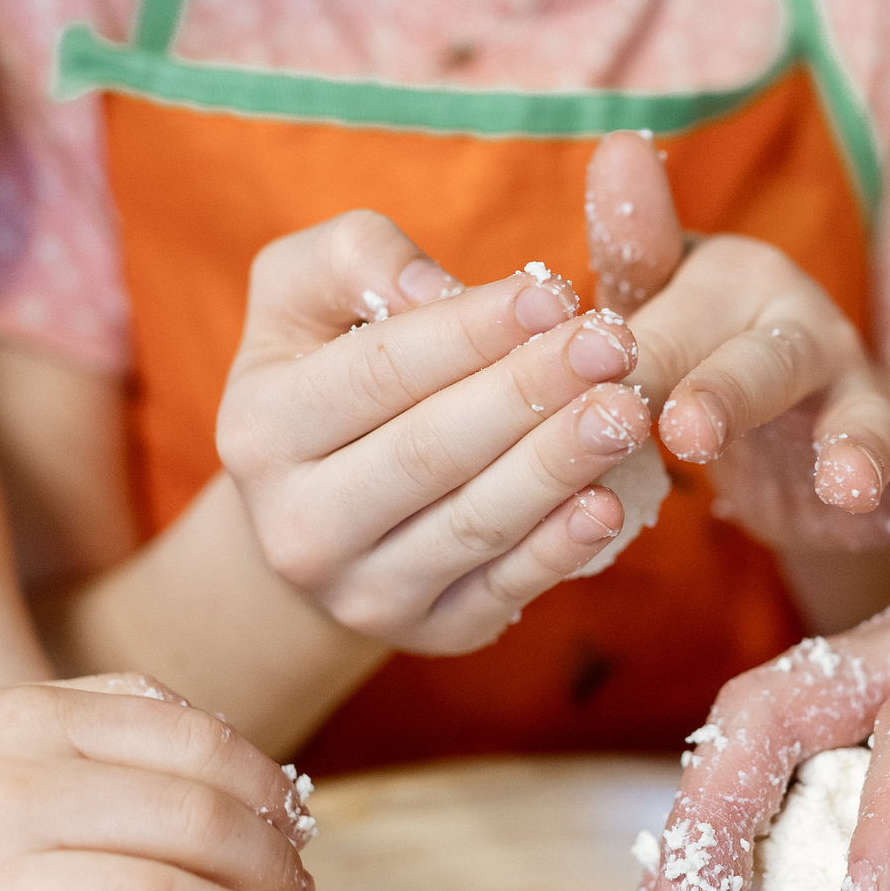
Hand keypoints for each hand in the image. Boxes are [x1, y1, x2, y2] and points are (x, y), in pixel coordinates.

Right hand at [215, 214, 655, 654]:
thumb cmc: (328, 376)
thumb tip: (431, 289)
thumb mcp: (304, 297)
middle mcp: (300, 524)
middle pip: (430, 451)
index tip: (554, 293)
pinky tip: (608, 505)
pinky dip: (560, 550)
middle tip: (614, 347)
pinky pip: (504, 590)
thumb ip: (352, 258)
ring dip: (558, 466)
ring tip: (627, 413)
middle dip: (529, 394)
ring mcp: (364, 592)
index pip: (380, 372)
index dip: (472, 331)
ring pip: (473, 523)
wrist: (319, 515)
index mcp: (262, 429)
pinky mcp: (433, 632)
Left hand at [583, 132, 889, 589]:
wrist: (754, 422)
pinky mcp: (888, 485)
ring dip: (858, 451)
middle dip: (729, 393)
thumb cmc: (687, 346)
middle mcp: (807, 336)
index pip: (680, 319)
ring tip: (847, 486)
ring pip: (865, 424)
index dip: (643, 353)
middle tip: (684, 430)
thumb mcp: (651, 298)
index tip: (604, 381)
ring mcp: (855, 408)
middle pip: (770, 363)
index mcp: (740, 285)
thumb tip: (623, 143)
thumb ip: (636, 240)